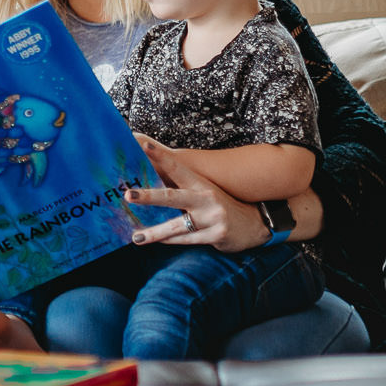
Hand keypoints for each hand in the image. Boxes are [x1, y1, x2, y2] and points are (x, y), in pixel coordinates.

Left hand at [122, 134, 269, 252]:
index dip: (160, 155)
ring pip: (177, 226)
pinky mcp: (216, 235)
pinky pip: (187, 240)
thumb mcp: (205, 190)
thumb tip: (152, 180)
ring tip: (136, 236)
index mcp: (201, 183)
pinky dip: (170, 241)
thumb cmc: (222, 204)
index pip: (177, 167)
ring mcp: (212, 218)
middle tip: (129, 195)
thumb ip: (182, 186)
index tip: (142, 144)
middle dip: (149, 196)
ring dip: (155, 232)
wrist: (257, 223)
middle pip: (173, 196)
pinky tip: (154, 241)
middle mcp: (207, 198)